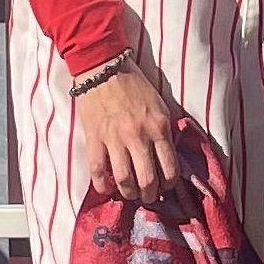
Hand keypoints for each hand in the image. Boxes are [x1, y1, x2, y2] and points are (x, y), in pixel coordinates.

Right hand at [73, 63, 183, 202]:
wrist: (104, 67)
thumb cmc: (134, 85)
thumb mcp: (160, 105)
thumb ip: (164, 130)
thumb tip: (167, 157)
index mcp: (159, 127)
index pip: (170, 168)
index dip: (169, 184)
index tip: (166, 186)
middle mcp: (138, 135)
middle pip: (148, 179)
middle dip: (150, 195)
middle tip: (148, 196)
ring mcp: (114, 138)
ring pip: (124, 180)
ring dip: (129, 193)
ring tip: (131, 194)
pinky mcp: (94, 138)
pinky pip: (98, 171)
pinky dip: (104, 185)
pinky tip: (109, 188)